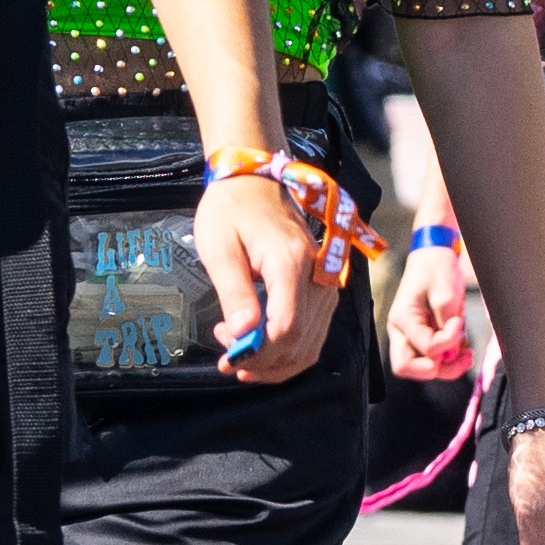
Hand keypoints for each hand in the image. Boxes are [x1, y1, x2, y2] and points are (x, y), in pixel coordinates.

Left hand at [193, 172, 341, 382]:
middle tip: (226, 356)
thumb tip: (243, 335)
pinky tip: (260, 346)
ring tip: (239, 349)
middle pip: (300, 342)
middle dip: (262, 362)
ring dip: (274, 361)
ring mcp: (325, 283)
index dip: (258, 354)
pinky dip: (288, 351)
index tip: (228, 360)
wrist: (254, 183)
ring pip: (310, 345)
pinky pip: (313, 334)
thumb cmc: (231, 210)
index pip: (286, 327)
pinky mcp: (323, 289)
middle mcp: (318, 275)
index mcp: (291, 262)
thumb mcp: (219, 248)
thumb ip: (234, 293)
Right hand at [385, 234, 479, 382]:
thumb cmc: (436, 268)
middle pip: (408, 368)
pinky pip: (434, 358)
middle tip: (462, 357)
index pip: (424, 347)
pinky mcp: (424, 337)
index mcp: (402, 319)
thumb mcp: (446, 291)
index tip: (459, 323)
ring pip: (423, 367)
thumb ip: (448, 323)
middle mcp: (402, 332)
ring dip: (447, 366)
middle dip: (438, 368)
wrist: (434, 256)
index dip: (447, 342)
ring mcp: (411, 336)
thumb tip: (452, 351)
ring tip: (467, 354)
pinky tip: (463, 346)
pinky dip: (450, 358)